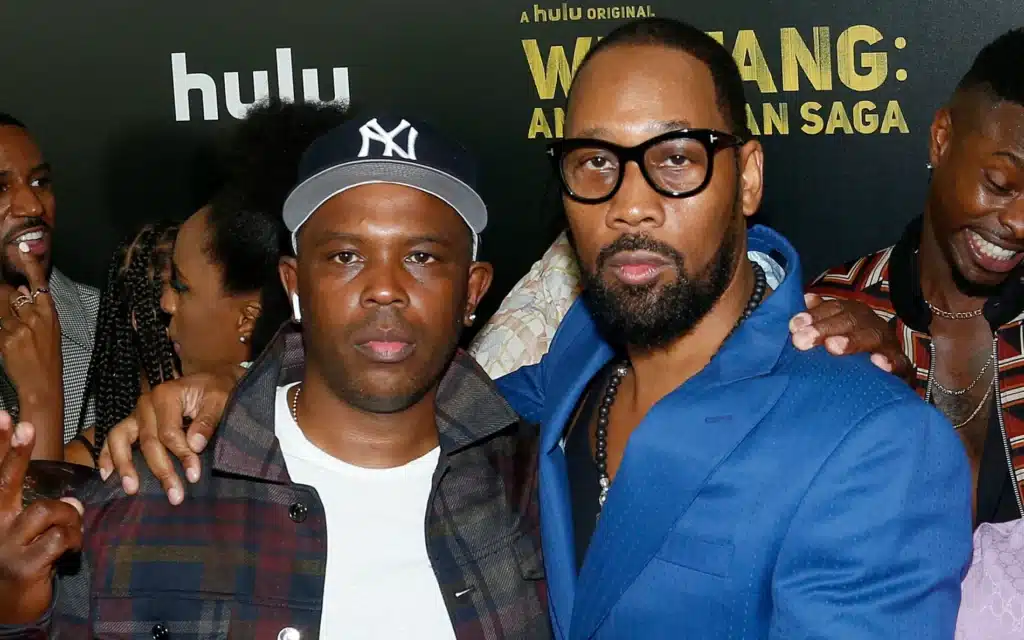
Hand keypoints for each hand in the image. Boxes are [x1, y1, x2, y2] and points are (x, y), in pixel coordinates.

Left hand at [0, 247, 62, 406]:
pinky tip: (6, 336)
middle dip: (2, 297)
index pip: (39, 283)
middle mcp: (36, 318)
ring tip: (11, 328)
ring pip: (0, 308)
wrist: (42, 385)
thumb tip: (18, 289)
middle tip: (9, 311)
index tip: (22, 248)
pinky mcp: (8, 340)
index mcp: (49, 314)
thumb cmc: (46, 360)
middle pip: (10, 295)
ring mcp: (21, 328)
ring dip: (0, 311)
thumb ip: (34, 310)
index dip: (30, 265)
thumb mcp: (48, 332)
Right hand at [0, 412, 82, 624]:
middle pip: (6, 482)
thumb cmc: (21, 562)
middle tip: (28, 425)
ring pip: (47, 510)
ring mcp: (5, 545)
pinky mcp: (24, 565)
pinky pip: (60, 537)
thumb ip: (43, 510)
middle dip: (17, 451)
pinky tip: (72, 548)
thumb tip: (72, 501)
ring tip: (70, 531)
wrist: (10, 609)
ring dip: (68, 516)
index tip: (4, 415)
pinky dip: (73, 539)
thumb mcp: (26, 532)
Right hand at [98, 372, 234, 504]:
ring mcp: (137, 413)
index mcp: (166, 395)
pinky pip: (114, 437)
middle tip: (175, 495)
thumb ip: (207, 421)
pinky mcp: (134, 422)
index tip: (194, 475)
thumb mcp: (219, 400)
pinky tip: (107, 475)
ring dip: (125, 466)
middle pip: (149, 441)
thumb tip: (195, 445)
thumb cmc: (216, 390)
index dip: (181, 455)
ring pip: (121, 439)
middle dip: (161, 470)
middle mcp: (147, 403)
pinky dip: (107, 455)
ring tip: (131, 489)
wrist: (212, 381)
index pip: (169, 432)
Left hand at [790, 294, 912, 381]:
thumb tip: (807, 298)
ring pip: (872, 336)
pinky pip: (900, 363)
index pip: (834, 308)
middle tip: (801, 340)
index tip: (794, 325)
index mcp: (853, 315)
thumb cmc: (848, 350)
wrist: (885, 373)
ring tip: (832, 346)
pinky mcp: (902, 367)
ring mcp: (888, 345)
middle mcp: (871, 325)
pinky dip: (890, 362)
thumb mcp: (832, 332)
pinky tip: (877, 362)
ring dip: (852, 340)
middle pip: (850, 320)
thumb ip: (820, 317)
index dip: (814, 315)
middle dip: (824, 328)